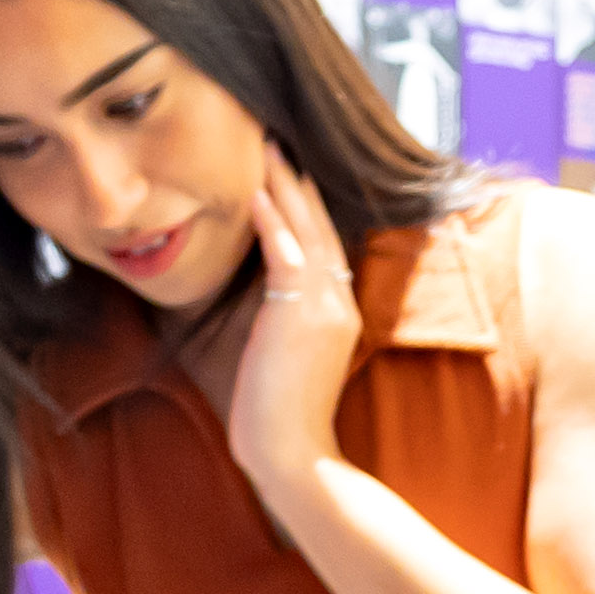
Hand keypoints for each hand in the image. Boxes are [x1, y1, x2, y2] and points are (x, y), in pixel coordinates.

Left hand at [219, 144, 361, 511]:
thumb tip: (257, 300)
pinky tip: (254, 190)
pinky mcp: (303, 314)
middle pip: (321, 228)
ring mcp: (326, 307)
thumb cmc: (277, 418)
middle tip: (275, 140)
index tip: (286, 174)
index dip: (306, 208)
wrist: (292, 453)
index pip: (324, 247)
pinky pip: (288, 254)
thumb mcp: (282, 357)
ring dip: (283, 186)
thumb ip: (279, 322)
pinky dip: (272, 220)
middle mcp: (340, 303)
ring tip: (263, 148)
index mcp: (340, 313)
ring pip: (307, 231)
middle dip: (297, 183)